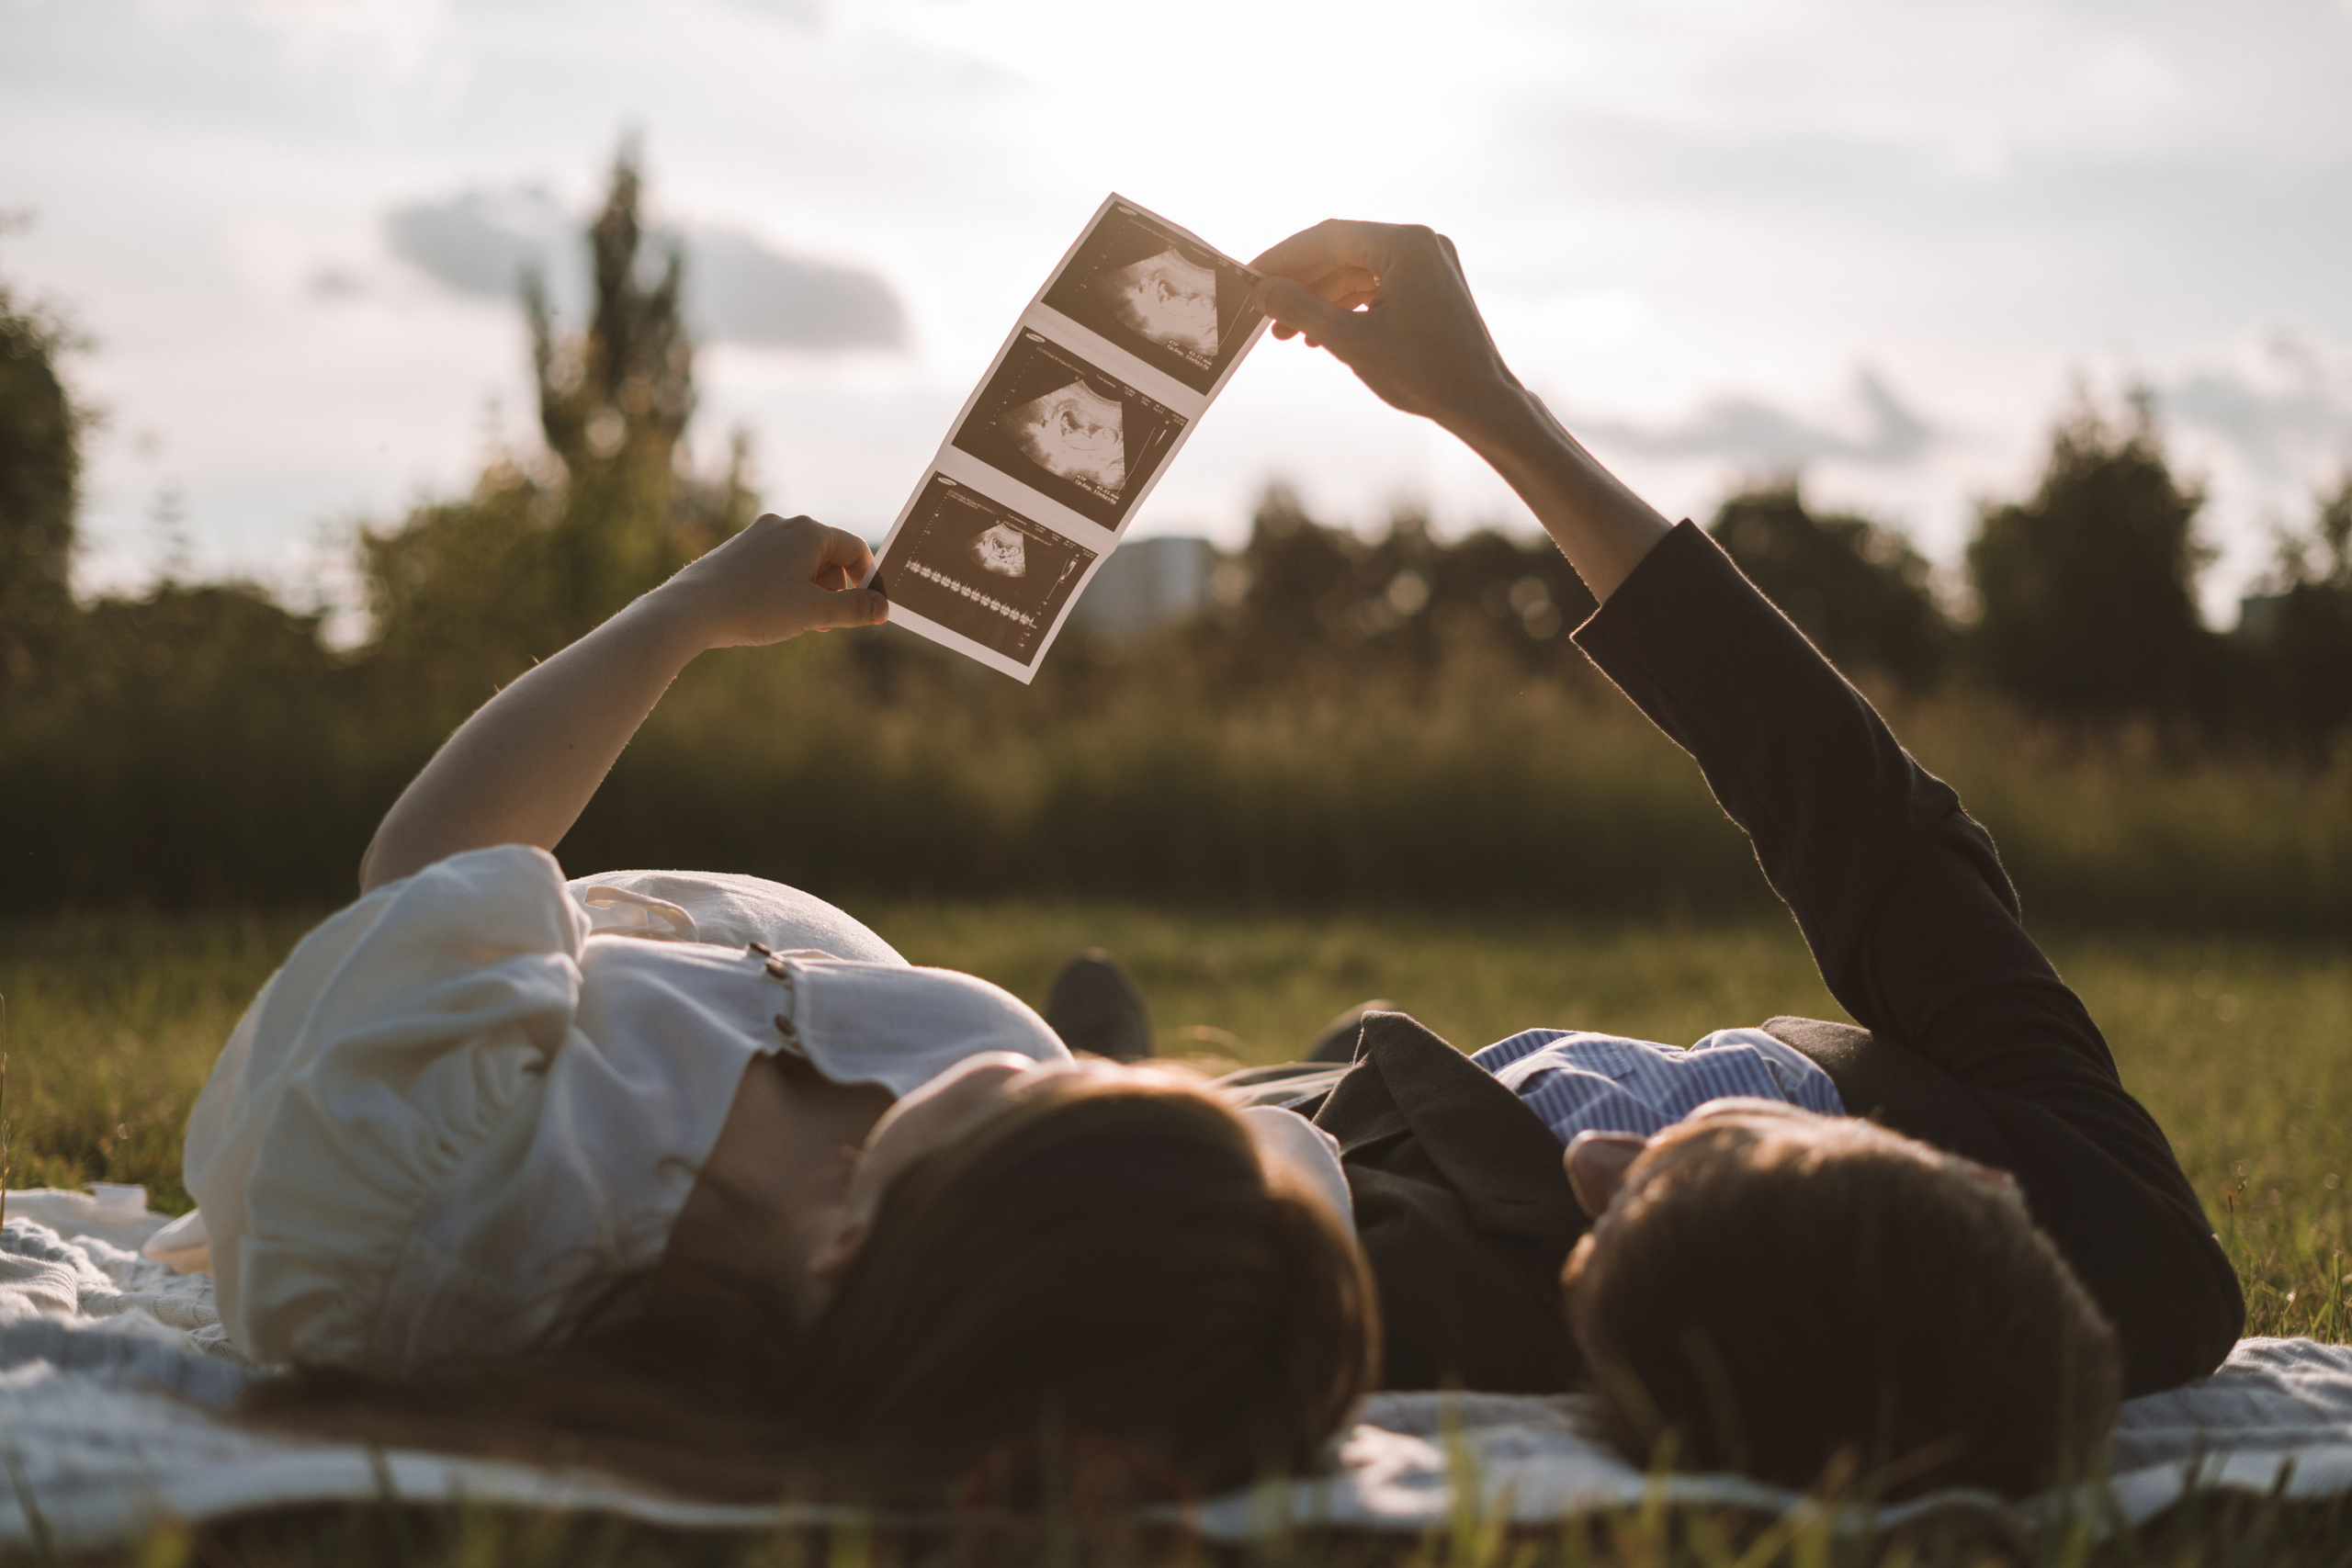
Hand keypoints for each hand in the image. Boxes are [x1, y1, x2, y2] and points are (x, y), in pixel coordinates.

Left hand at [655, 513, 887, 649]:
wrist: (692, 609)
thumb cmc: (757, 607)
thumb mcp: (815, 613)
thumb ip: (855, 609)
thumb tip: (883, 607)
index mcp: (810, 532)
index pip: (856, 549)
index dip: (868, 582)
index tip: (868, 612)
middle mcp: (785, 524)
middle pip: (829, 555)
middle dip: (835, 590)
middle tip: (826, 624)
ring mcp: (759, 534)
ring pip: (802, 561)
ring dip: (811, 591)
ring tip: (797, 621)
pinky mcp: (739, 549)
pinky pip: (777, 564)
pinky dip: (786, 587)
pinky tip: (770, 612)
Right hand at [1249, 221, 1518, 435]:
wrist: (1481, 403)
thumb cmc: (1423, 374)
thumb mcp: (1350, 342)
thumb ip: (1301, 310)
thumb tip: (1262, 290)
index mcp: (1405, 244)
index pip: (1327, 237)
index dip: (1283, 258)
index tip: (1250, 278)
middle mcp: (1419, 242)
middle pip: (1341, 251)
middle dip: (1299, 283)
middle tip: (1262, 312)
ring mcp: (1428, 261)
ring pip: (1356, 270)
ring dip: (1319, 298)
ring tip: (1285, 334)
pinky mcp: (1429, 284)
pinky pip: (1375, 284)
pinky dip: (1345, 306)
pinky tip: (1319, 334)